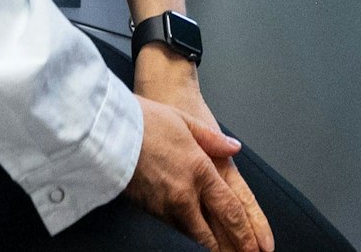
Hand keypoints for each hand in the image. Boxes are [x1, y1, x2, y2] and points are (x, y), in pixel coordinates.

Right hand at [125, 94, 268, 251]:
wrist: (105, 132)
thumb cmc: (142, 122)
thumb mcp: (184, 120)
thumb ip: (213, 138)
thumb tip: (233, 147)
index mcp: (199, 170)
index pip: (230, 210)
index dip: (244, 233)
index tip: (255, 247)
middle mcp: (184, 194)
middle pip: (211, 233)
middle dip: (229, 249)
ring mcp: (164, 206)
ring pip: (191, 234)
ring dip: (207, 244)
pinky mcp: (146, 210)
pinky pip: (172, 227)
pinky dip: (185, 235)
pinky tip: (190, 237)